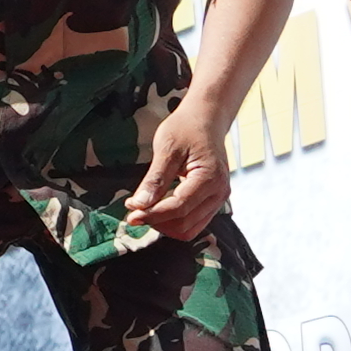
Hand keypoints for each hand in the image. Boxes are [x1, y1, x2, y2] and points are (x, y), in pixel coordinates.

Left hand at [120, 105, 235, 243]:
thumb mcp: (167, 148)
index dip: (152, 214)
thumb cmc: (187, 128)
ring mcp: (219, 199)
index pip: (179, 207)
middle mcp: (219, 192)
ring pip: (189, 229)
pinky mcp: (213, 202)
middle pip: (184, 224)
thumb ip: (155, 179)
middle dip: (157, 221)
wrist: (206, 120)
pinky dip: (174, 221)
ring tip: (145, 209)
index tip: (131, 214)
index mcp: (210, 177)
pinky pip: (194, 223)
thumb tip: (139, 204)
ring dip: (165, 225)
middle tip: (135, 210)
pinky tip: (158, 208)